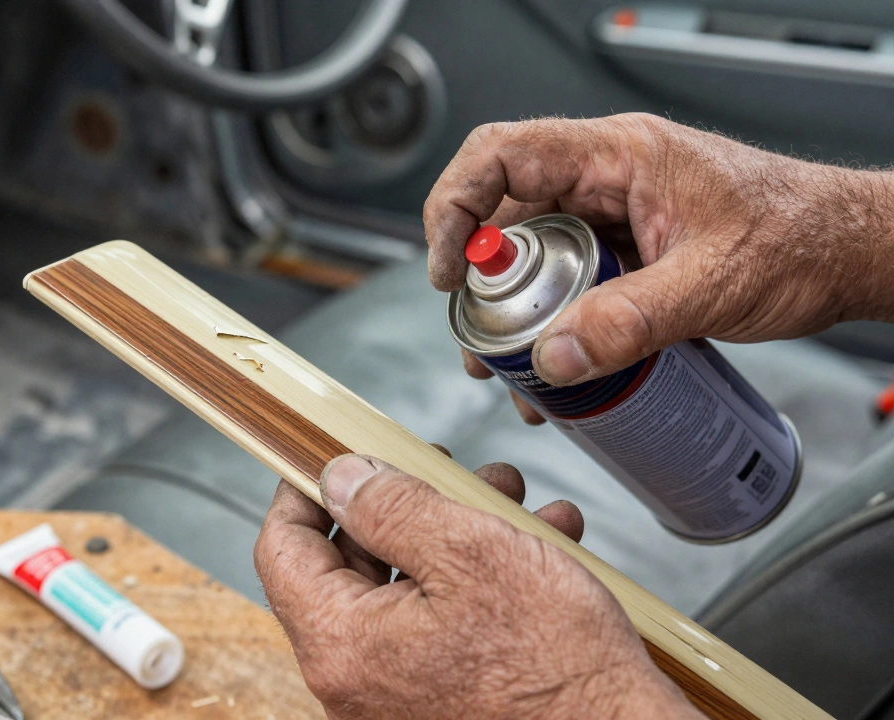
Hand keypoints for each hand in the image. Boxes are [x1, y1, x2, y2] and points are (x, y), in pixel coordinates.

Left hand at [254, 454, 699, 718]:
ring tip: (510, 500)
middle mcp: (357, 683)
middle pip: (349, 567)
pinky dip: (481, 581)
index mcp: (343, 645)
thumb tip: (339, 477)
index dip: (302, 491)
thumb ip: (391, 507)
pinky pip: (443, 626)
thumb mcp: (471, 553)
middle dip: (403, 503)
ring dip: (455, 533)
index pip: (281, 550)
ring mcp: (398, 699)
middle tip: (443, 469)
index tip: (328, 455)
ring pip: (407, 590)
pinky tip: (537, 547)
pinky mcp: (443, 704)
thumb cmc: (559, 670)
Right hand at [423, 114, 893, 422]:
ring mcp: (613, 213)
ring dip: (512, 308)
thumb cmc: (801, 238)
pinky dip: (549, 320)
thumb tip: (556, 357)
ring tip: (510, 364)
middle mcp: (607, 177)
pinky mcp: (624, 250)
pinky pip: (565, 277)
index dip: (456, 204)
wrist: (847, 252)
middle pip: (505, 210)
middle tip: (479, 335)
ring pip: (531, 251)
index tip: (447, 266)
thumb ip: (631, 322)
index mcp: (619, 156)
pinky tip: (557, 363)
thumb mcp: (712, 285)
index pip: (503, 154)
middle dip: (478, 276)